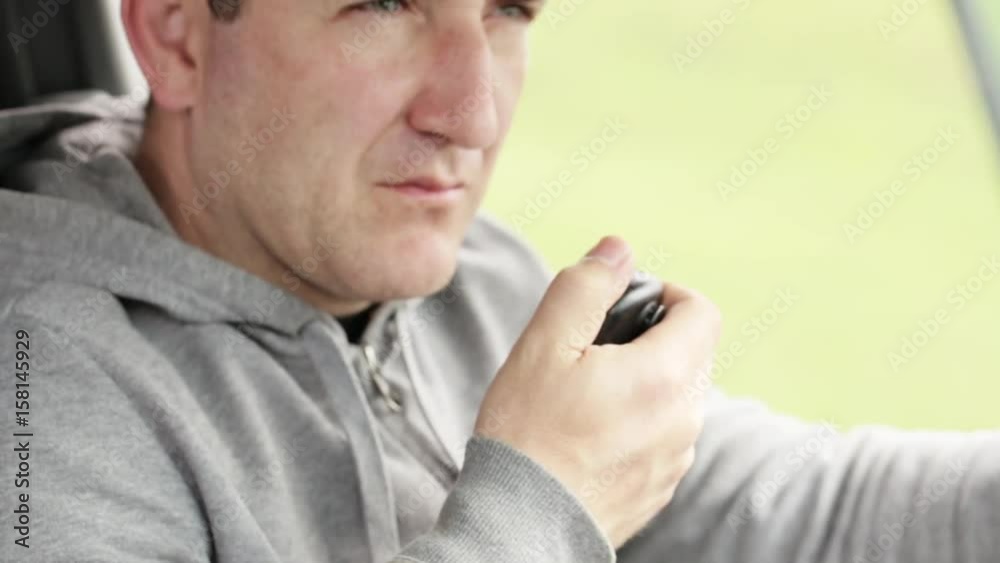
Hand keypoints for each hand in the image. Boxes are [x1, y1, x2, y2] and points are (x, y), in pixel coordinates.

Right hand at [475, 235, 721, 546]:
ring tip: (588, 394)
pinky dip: (641, 421)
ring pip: (680, 397)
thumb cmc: (528, 433)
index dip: (668, 294)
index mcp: (665, 375)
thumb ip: (585, 287)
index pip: (702, 311)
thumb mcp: (544, 344)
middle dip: (654, 336)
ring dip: (648, 380)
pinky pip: (666, 437)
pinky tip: (592, 433)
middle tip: (595, 348)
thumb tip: (618, 249)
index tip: (627, 303)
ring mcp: (676, 459)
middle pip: (693, 353)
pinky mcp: (660, 489)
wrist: (521, 525)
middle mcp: (684, 419)